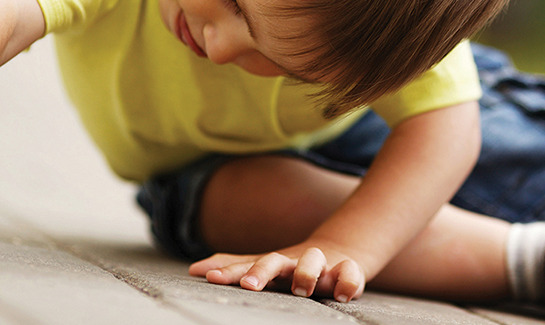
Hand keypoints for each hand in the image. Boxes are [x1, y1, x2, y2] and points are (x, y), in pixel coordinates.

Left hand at [189, 243, 366, 301]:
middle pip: (276, 260)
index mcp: (274, 262)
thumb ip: (234, 267)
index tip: (212, 279)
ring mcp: (322, 266)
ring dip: (307, 272)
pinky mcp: (348, 271)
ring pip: (315, 260)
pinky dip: (348, 281)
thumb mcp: (263, 265)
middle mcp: (295, 261)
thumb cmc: (293, 265)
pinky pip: (351, 273)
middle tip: (250, 286)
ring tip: (300, 288)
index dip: (230, 272)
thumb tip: (193, 269)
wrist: (339, 251)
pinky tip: (340, 294)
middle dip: (262, 271)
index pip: (247, 265)